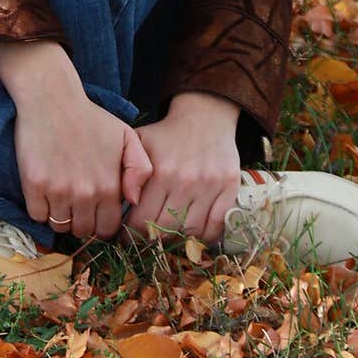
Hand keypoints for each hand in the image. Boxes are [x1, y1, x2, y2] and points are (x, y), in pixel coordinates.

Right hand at [0, 37, 150, 238]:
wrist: (52, 99)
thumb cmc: (91, 117)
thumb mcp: (127, 137)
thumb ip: (140, 170)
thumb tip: (132, 201)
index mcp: (109, 186)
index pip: (107, 229)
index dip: (101, 224)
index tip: (95, 213)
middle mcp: (85, 194)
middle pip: (83, 231)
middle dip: (82, 222)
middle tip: (77, 203)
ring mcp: (58, 191)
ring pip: (60, 227)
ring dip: (61, 217)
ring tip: (62, 197)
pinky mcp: (34, 185)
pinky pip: (38, 216)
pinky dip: (41, 209)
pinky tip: (46, 192)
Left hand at [123, 92, 240, 245]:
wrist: (204, 118)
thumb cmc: (166, 135)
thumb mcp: (139, 143)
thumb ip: (128, 171)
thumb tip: (128, 201)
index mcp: (160, 172)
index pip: (142, 219)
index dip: (131, 234)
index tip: (128, 237)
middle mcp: (185, 181)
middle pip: (165, 229)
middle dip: (153, 238)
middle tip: (147, 238)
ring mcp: (209, 186)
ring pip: (190, 231)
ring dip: (178, 239)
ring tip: (169, 235)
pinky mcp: (229, 188)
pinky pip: (216, 226)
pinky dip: (204, 237)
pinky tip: (193, 232)